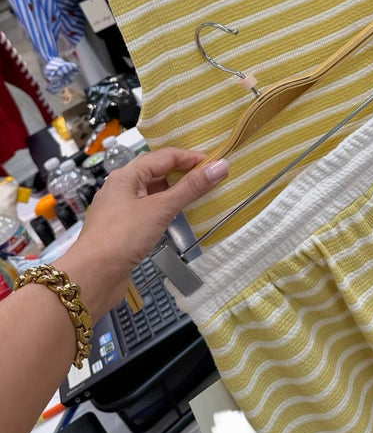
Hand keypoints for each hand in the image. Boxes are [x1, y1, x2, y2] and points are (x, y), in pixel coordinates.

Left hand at [59, 149, 228, 316]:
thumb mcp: (160, 208)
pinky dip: (166, 209)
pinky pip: (150, 210)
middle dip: (184, 173)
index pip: (165, 156)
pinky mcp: (123, 229)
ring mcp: (121, 209)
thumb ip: (191, 188)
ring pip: (154, 192)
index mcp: (127, 175)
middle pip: (158, 172)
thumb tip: (221, 166)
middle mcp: (122, 187)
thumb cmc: (122, 236)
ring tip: (200, 196)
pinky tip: (178, 217)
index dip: (191, 157)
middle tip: (211, 178)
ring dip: (176, 192)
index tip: (216, 164)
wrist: (91, 276)